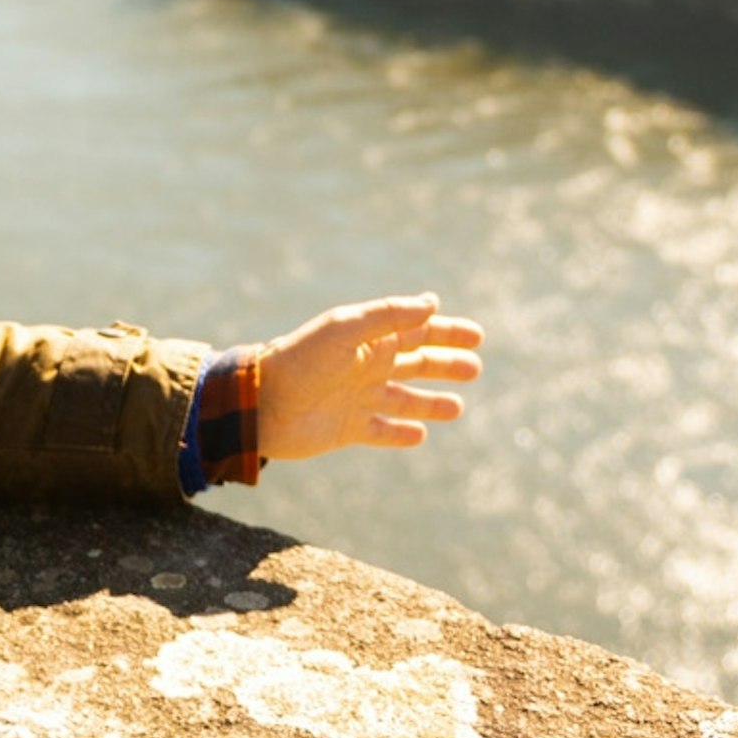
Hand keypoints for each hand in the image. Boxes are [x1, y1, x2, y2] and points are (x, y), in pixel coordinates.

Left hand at [249, 293, 483, 460]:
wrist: (261, 403)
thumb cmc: (301, 359)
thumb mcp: (346, 328)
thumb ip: (389, 315)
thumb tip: (432, 302)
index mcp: (367, 339)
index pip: (415, 331)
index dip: (445, 332)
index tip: (477, 336)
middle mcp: (366, 367)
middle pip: (415, 364)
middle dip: (445, 364)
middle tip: (475, 367)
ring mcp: (357, 398)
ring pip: (405, 400)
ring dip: (431, 403)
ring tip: (457, 407)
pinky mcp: (347, 428)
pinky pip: (382, 430)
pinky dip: (401, 433)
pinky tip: (419, 434)